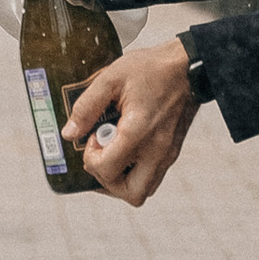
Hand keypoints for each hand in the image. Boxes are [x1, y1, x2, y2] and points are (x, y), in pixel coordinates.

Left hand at [66, 40, 199, 205]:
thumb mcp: (111, 78)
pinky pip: (152, 175)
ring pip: (145, 190)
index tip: (91, 138)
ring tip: (113, 153)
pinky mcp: (172, 151)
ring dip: (122, 179)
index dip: (91, 159)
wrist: (188, 66)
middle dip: (108, 182)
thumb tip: (70, 132)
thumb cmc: (154, 68)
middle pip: (131, 193)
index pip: (108, 170)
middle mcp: (157, 149)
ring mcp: (167, 153)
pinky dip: (135, 170)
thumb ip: (87, 106)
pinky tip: (127, 147)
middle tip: (101, 157)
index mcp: (139, 132)